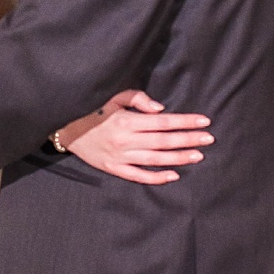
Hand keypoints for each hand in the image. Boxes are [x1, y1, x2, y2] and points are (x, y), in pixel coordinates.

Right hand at [59, 90, 210, 184]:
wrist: (64, 127)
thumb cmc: (91, 108)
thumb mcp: (112, 96)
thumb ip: (138, 99)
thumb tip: (161, 109)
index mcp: (127, 120)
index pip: (163, 122)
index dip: (185, 121)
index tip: (204, 121)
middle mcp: (125, 140)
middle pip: (163, 141)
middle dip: (188, 140)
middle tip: (209, 139)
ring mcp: (119, 156)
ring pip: (155, 160)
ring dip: (178, 158)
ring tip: (198, 156)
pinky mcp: (113, 168)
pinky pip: (137, 176)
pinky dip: (156, 177)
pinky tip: (173, 175)